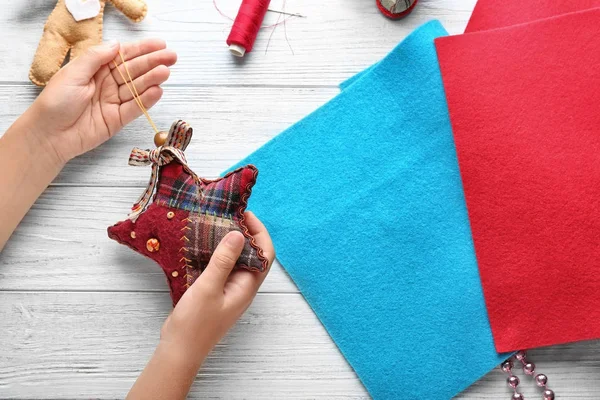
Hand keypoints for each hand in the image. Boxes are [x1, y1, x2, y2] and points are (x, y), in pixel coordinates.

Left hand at [28, 39, 176, 163]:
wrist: (49, 135)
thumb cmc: (55, 102)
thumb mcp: (72, 73)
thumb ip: (96, 58)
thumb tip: (117, 44)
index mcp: (95, 69)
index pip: (123, 56)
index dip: (141, 49)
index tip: (159, 45)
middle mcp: (107, 84)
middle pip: (134, 71)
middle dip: (153, 63)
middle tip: (172, 57)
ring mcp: (113, 102)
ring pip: (137, 88)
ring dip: (152, 79)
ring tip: (166, 72)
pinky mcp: (117, 119)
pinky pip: (135, 108)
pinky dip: (147, 100)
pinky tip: (158, 91)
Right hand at [159, 212, 275, 364]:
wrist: (179, 351)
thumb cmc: (195, 324)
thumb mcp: (208, 288)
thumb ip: (223, 261)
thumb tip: (239, 234)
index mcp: (247, 286)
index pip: (265, 254)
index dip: (260, 232)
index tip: (245, 214)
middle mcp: (242, 287)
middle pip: (252, 254)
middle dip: (245, 233)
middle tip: (230, 215)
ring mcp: (229, 290)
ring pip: (236, 260)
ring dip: (230, 242)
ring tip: (217, 224)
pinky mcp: (216, 292)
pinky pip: (222, 267)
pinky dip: (217, 253)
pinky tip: (203, 244)